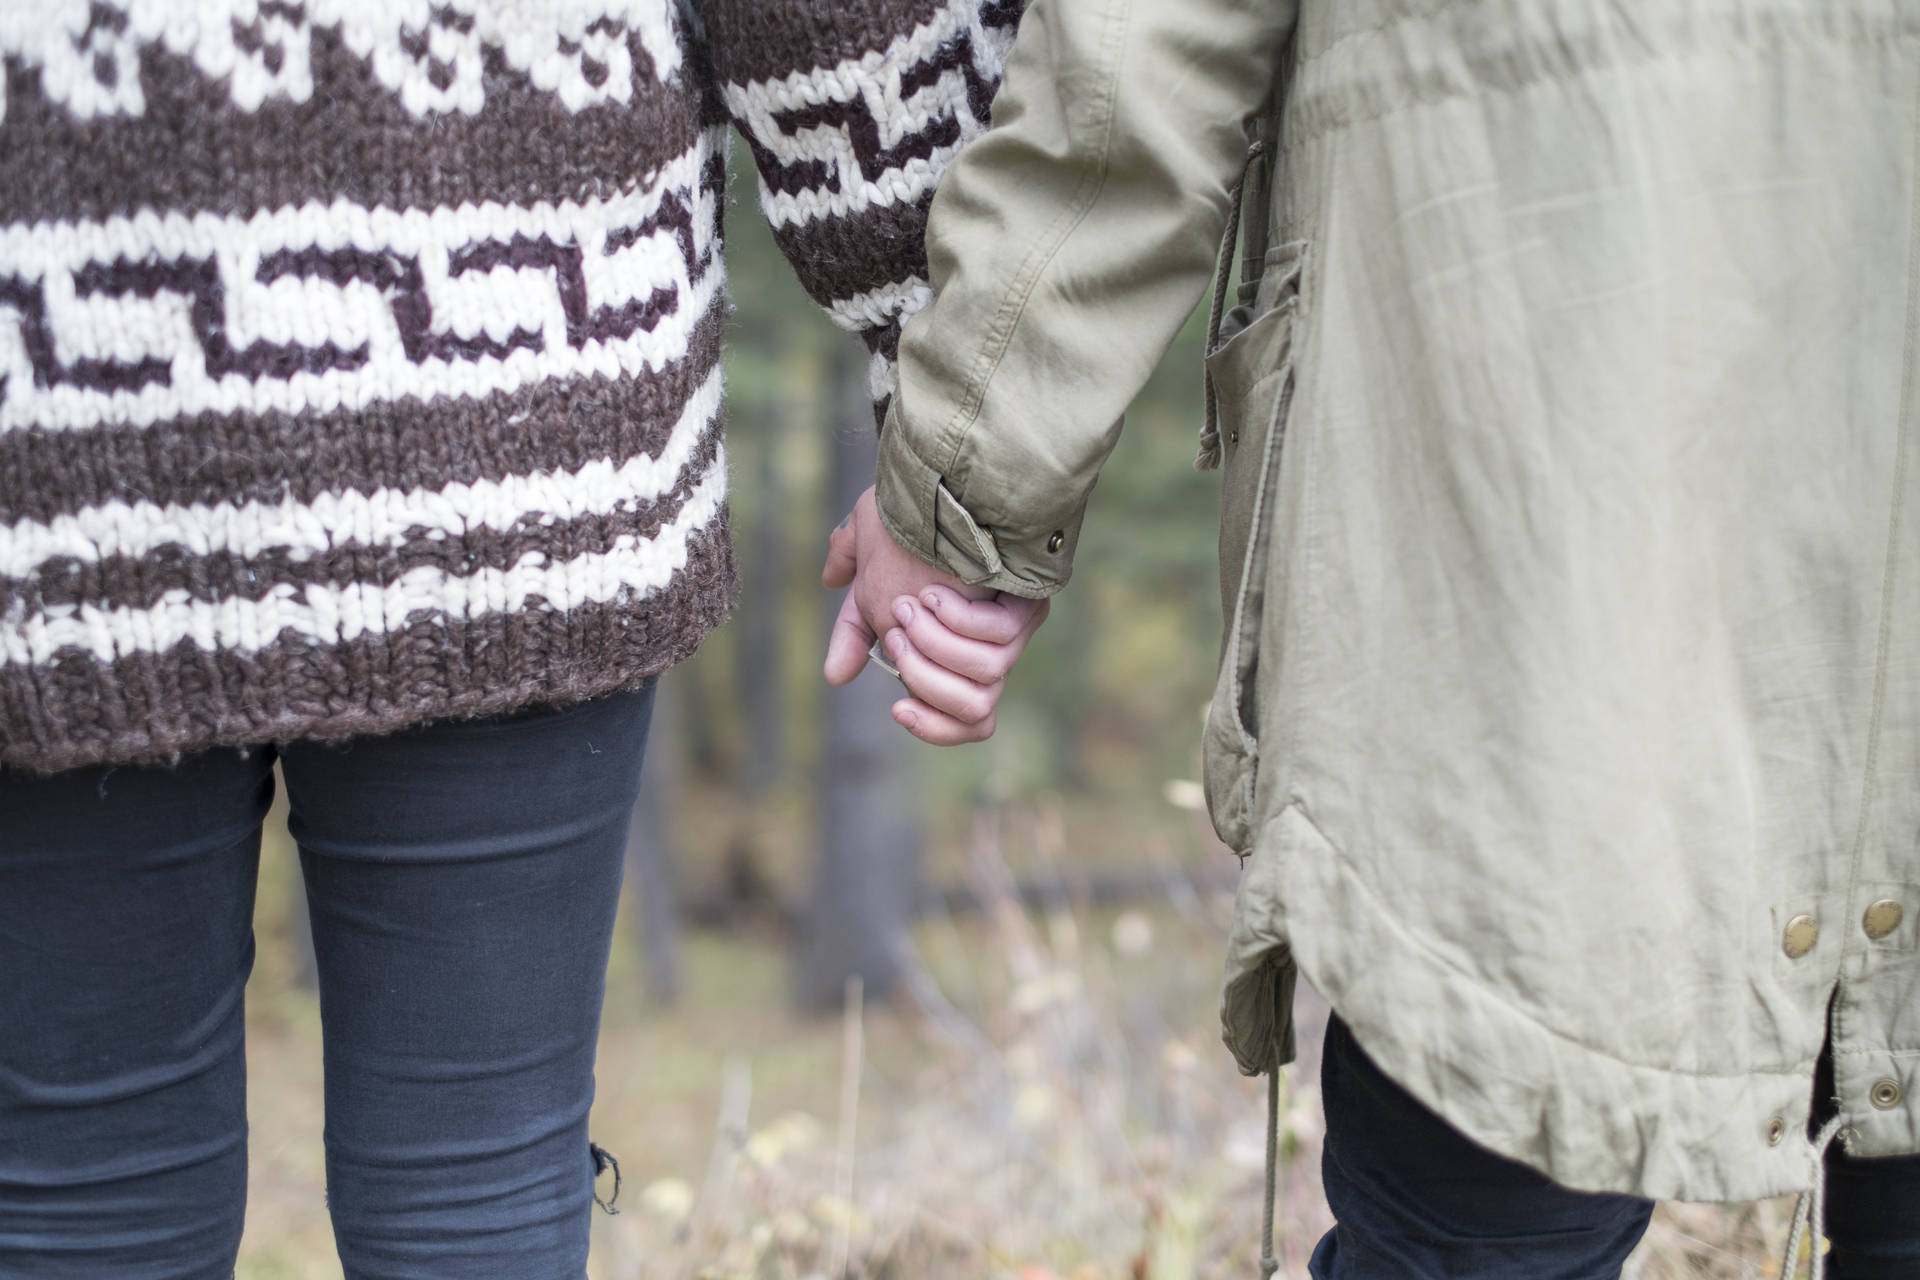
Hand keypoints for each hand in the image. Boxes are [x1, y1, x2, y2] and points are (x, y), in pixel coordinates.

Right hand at [822, 486, 1049, 744]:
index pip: (958, 714)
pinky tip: (943, 594)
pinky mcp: (1025, 609)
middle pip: (974, 713)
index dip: (931, 724)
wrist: (949, 473)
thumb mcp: (870, 544)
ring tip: (919, 608)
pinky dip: (962, 624)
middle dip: (926, 683)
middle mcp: (988, 645)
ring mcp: (1009, 630)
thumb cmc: (910, 503)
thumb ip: (852, 590)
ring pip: (984, 685)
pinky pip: (995, 643)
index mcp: (955, 645)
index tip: (898, 709)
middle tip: (899, 637)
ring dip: (940, 653)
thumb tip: (834, 636)